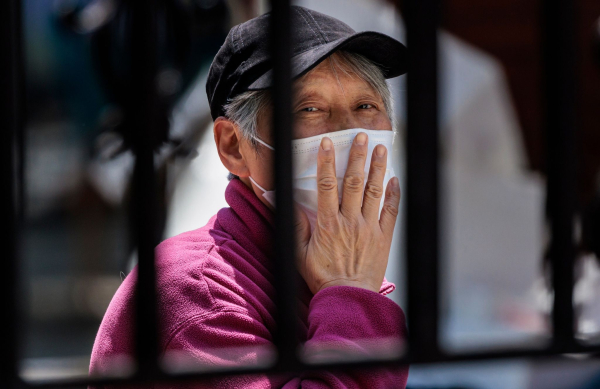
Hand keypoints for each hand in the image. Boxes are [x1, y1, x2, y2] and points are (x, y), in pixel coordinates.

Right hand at [295, 132, 400, 293]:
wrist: (349, 297)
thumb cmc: (322, 276)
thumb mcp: (299, 252)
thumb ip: (296, 226)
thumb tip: (287, 204)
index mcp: (328, 223)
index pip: (326, 185)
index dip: (326, 162)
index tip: (327, 143)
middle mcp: (350, 221)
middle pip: (353, 182)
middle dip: (357, 157)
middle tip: (362, 136)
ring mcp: (369, 228)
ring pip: (373, 192)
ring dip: (377, 168)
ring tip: (381, 148)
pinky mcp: (383, 237)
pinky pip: (391, 211)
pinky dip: (394, 194)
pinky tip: (394, 178)